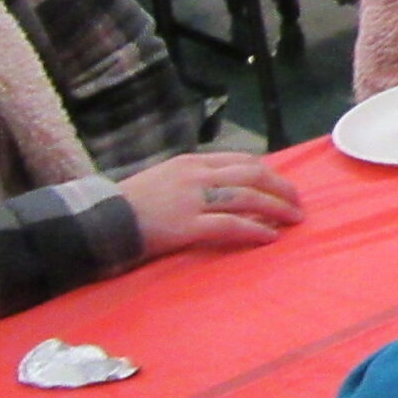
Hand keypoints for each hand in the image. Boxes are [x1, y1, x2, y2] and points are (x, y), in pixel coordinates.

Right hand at [118, 152, 303, 258]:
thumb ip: (196, 179)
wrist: (99, 221)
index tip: (282, 186)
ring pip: (247, 197)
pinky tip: (270, 237)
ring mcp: (191, 199)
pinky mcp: (186, 225)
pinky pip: (230, 225)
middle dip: (281, 187)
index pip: (242, 160)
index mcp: (192, 161)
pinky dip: (255, 230)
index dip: (268, 173)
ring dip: (277, 208)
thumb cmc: (131, 204)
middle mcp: (196, 175)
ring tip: (294, 219)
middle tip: (298, 203)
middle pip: (253, 174)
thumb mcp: (166, 177)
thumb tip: (229, 187)